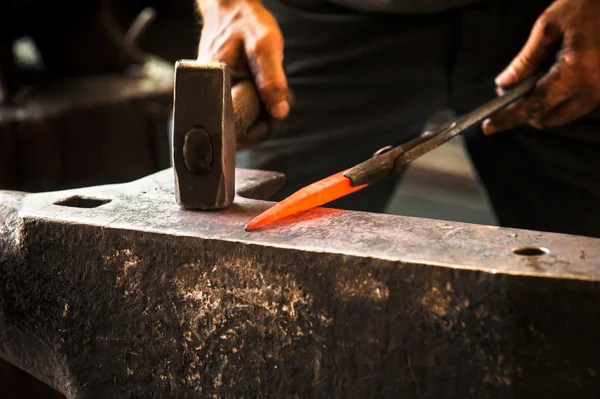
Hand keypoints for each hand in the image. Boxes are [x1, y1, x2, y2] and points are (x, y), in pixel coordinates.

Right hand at [196, 0, 289, 119]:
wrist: (232, 6)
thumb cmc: (245, 22)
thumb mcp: (265, 48)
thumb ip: (272, 81)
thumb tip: (279, 112)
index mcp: (213, 84)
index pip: (231, 126)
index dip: (253, 130)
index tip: (268, 122)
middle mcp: (208, 90)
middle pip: (236, 123)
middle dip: (260, 119)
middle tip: (275, 104)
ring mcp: (214, 90)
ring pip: (240, 114)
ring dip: (260, 110)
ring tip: (271, 94)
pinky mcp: (221, 88)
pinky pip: (239, 103)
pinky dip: (255, 100)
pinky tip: (261, 88)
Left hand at [483, 0, 599, 134]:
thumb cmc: (589, 4)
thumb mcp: (549, 26)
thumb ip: (525, 60)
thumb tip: (504, 84)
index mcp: (578, 72)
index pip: (534, 106)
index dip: (508, 118)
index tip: (489, 126)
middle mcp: (593, 88)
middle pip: (548, 119)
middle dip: (526, 111)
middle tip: (510, 91)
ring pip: (563, 116)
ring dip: (543, 106)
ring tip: (533, 80)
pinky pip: (577, 106)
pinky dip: (559, 100)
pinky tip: (552, 78)